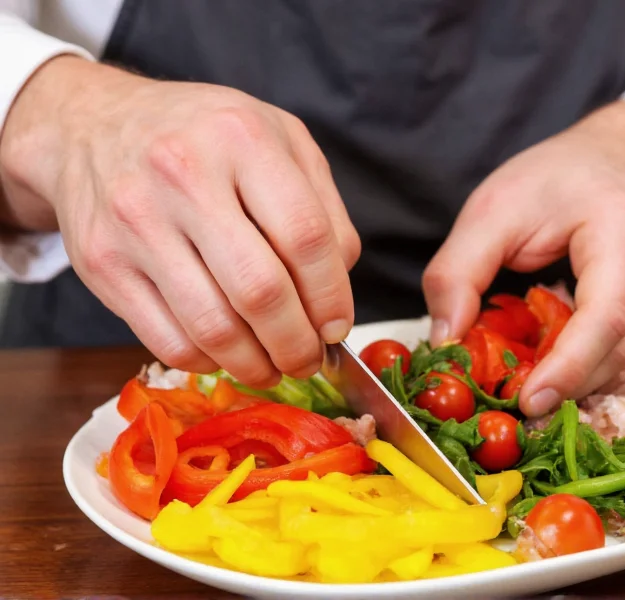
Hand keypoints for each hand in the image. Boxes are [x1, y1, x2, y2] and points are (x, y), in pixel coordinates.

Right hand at [0, 57, 360, 386]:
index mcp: (243, 138)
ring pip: (212, 327)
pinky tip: (225, 355)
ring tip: (272, 367)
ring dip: (254, 364)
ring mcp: (137, 221)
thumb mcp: (279, 140)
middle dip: (296, 344)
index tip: (337, 326)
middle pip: (260, 291)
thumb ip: (323, 207)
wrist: (94, 125)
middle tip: (309, 359)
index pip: (305, 237)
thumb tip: (338, 287)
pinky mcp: (102, 263)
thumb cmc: (204, 137)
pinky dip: (207, 362)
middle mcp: (184, 174)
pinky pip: (167, 339)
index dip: (331, 296)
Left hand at [423, 87, 624, 416]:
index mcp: (622, 229)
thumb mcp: (492, 209)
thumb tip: (445, 341)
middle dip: (567, 385)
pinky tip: (556, 361)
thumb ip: (458, 271)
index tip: (529, 401)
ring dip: (577, 382)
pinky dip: (591, 369)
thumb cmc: (555, 179)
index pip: (606, 315)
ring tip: (528, 380)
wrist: (621, 158)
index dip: (570, 367)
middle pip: (620, 350)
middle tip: (512, 403)